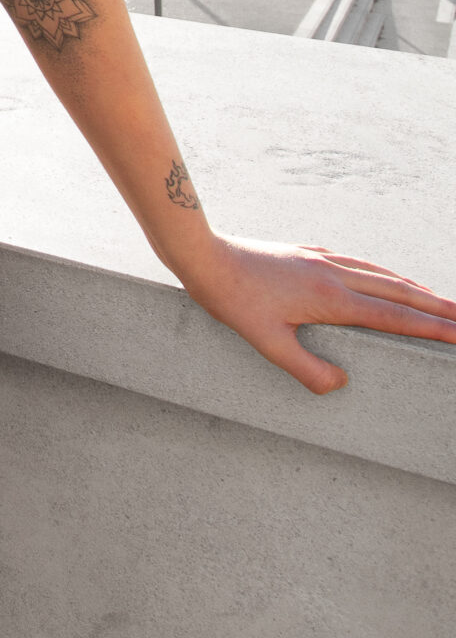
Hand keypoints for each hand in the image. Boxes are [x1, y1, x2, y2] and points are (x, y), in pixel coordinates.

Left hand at [178, 234, 455, 393]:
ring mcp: (320, 259)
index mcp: (330, 298)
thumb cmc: (234, 301)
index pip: (393, 316)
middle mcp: (333, 273)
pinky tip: (381, 276)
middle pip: (397, 290)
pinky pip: (356, 262)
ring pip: (378, 273)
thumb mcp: (267, 344)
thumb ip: (307, 370)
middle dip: (435, 305)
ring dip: (411, 287)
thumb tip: (341, 385)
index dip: (430, 327)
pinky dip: (380, 272)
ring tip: (435, 299)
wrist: (206, 256)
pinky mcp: (307, 252)